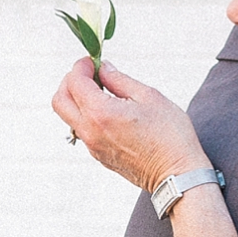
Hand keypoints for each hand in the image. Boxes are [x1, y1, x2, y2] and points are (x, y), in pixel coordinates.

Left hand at [51, 58, 209, 190]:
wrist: (177, 175)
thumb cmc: (170, 136)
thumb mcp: (149, 97)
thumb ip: (120, 80)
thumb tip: (103, 69)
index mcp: (101, 114)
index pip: (74, 82)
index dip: (81, 66)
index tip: (93, 61)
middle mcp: (91, 132)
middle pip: (60, 100)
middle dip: (70, 82)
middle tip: (89, 74)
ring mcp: (93, 147)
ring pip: (69, 117)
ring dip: (78, 100)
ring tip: (102, 92)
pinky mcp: (99, 156)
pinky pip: (83, 131)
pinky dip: (87, 116)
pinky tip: (109, 111)